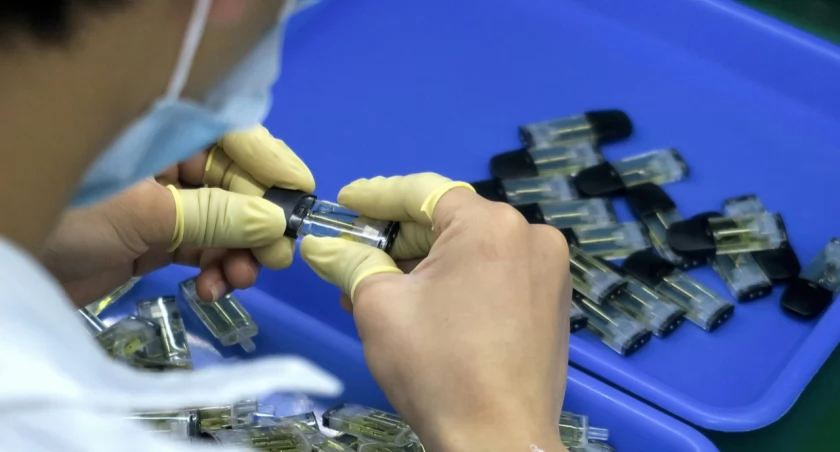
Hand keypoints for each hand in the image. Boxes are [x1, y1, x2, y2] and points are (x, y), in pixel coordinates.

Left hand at [42, 126, 313, 306]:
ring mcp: (164, 206)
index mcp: (164, 138)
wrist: (12, 269)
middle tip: (276, 256)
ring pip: (223, 225)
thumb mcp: (145, 214)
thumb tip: (276, 222)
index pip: (233, 140)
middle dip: (258, 222)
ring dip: (239, 254)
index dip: (271, 165)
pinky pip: (202, 252)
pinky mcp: (156, 242)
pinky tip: (211, 288)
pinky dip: (214, 270)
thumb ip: (214, 217)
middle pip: (235, 188)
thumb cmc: (69, 219)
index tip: (303, 195)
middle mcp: (169, 167)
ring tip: (241, 280)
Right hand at [299, 174, 570, 451]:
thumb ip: (350, 262)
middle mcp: (530, 235)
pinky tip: (423, 304)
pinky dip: (458, 281)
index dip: (377, 196)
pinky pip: (495, 273)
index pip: (423, 192)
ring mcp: (548, 269)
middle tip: (354, 256)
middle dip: (399, 239)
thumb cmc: (437, 368)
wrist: (498, 440)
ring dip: (425, 264)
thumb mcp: (380, 307)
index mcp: (491, 225)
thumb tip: (321, 244)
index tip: (345, 203)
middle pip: (449, 222)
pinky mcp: (553, 300)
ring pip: (472, 250)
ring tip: (380, 288)